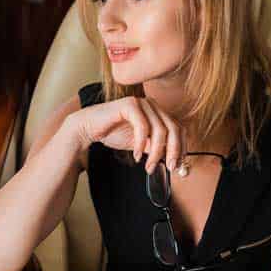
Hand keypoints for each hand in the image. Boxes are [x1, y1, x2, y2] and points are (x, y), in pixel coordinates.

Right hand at [70, 95, 185, 173]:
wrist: (89, 127)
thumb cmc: (114, 133)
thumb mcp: (141, 144)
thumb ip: (156, 148)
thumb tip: (174, 161)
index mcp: (158, 112)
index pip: (179, 129)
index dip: (182, 147)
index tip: (179, 165)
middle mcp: (153, 105)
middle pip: (174, 129)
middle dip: (174, 151)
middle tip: (170, 168)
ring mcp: (142, 102)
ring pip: (160, 130)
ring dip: (156, 152)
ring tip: (148, 166)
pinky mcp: (130, 104)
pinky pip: (143, 126)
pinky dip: (141, 144)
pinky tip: (136, 155)